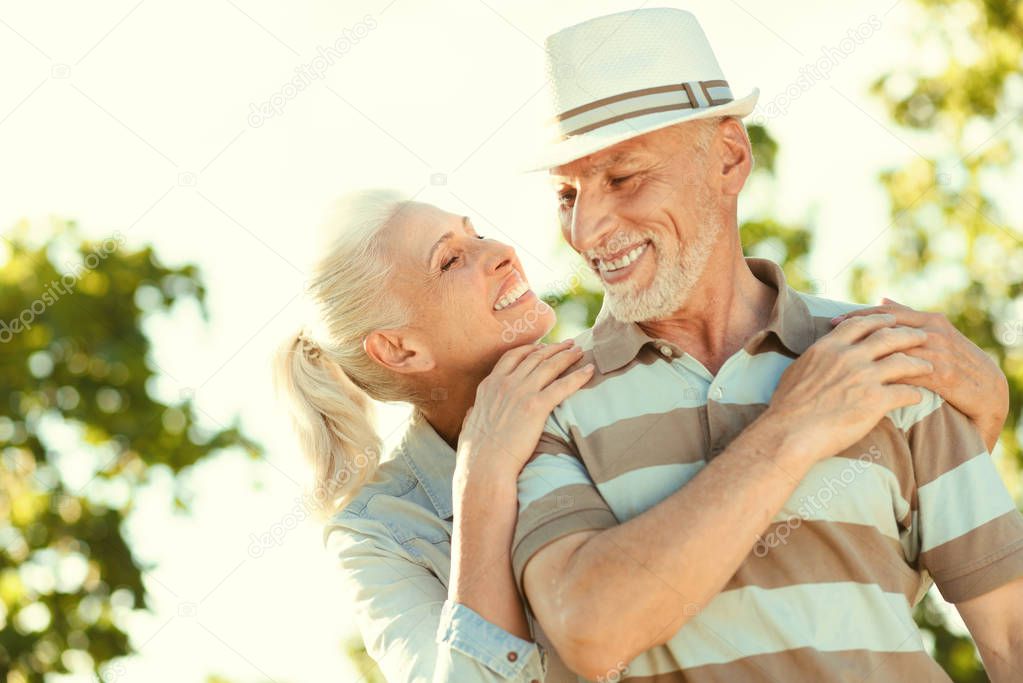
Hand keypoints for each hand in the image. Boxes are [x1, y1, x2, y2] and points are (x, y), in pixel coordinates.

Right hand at [456, 339, 593, 480]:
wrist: (484, 465)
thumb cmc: (476, 452)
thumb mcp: (470, 424)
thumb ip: (473, 413)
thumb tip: (472, 411)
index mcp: (489, 385)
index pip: (513, 357)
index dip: (531, 349)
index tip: (543, 347)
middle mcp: (505, 383)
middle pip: (535, 357)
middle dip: (554, 348)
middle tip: (569, 344)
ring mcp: (521, 392)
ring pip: (549, 366)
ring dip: (567, 356)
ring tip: (580, 351)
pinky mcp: (536, 406)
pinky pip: (563, 386)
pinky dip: (578, 376)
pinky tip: (590, 370)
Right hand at [764, 313, 932, 463]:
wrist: (790, 432)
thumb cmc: (787, 406)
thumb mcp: (797, 369)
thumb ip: (816, 357)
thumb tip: (820, 353)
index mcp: (829, 347)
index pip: (861, 323)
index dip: (880, 320)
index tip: (891, 321)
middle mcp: (849, 356)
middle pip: (888, 336)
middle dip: (908, 335)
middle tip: (921, 337)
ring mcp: (864, 378)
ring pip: (903, 362)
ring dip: (920, 363)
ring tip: (929, 367)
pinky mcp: (875, 402)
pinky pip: (906, 392)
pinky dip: (916, 394)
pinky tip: (919, 397)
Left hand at [833, 298, 1007, 450]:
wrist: (989, 388)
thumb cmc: (954, 361)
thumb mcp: (934, 335)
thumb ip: (908, 317)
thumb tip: (882, 298)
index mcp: (929, 320)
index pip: (886, 313)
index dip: (858, 316)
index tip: (832, 321)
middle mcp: (933, 332)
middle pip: (887, 326)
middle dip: (856, 329)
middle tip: (830, 334)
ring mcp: (938, 353)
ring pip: (895, 348)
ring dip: (865, 352)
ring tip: (841, 357)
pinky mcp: (941, 375)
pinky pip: (907, 372)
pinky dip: (884, 374)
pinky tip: (863, 378)